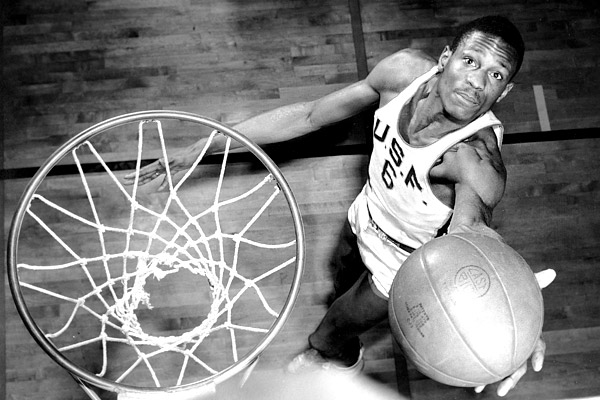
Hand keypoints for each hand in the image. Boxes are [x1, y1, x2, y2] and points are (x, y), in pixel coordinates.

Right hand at [122, 139, 209, 190]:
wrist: (197, 152)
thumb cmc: (189, 155)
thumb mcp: (180, 158)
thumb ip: (170, 160)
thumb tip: (160, 162)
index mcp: (161, 163)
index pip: (145, 170)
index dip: (136, 174)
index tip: (127, 178)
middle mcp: (162, 165)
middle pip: (146, 173)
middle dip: (136, 178)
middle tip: (126, 183)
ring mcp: (167, 168)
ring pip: (154, 176)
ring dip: (145, 180)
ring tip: (137, 185)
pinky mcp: (174, 170)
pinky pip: (166, 179)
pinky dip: (162, 184)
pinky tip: (159, 189)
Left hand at [474, 269, 555, 396]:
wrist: (487, 291)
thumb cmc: (509, 290)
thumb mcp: (519, 285)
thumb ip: (533, 281)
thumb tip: (552, 272)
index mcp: (527, 331)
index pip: (537, 346)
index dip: (537, 356)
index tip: (536, 366)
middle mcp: (515, 342)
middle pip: (517, 365)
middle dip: (512, 378)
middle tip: (503, 388)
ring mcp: (500, 347)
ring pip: (499, 368)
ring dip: (491, 380)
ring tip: (480, 389)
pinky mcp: (485, 347)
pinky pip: (481, 361)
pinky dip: (474, 372)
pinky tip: (465, 379)